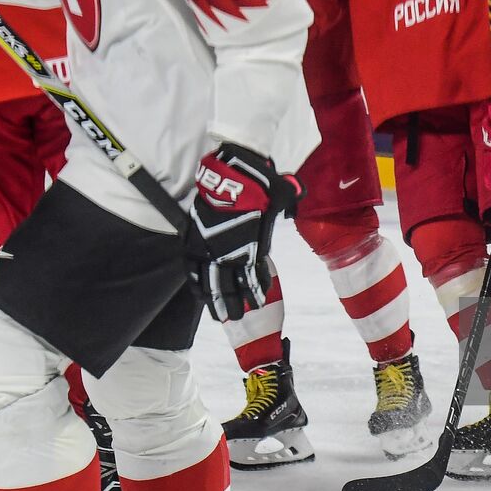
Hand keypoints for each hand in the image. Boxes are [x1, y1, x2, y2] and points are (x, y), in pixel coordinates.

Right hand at [184, 144, 302, 321]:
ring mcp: (210, 248)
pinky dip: (196, 284)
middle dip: (234, 304)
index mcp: (252, 248)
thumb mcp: (280, 195)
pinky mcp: (193, 241)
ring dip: (215, 300)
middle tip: (237, 317)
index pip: (254, 277)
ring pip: (210, 283)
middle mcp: (230, 253)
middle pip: (230, 287)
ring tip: (218, 315)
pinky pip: (192, 269)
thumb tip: (298, 192)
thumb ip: (287, 201)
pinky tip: (199, 295)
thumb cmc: (260, 184)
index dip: (256, 291)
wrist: (233, 173)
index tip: (258, 302)